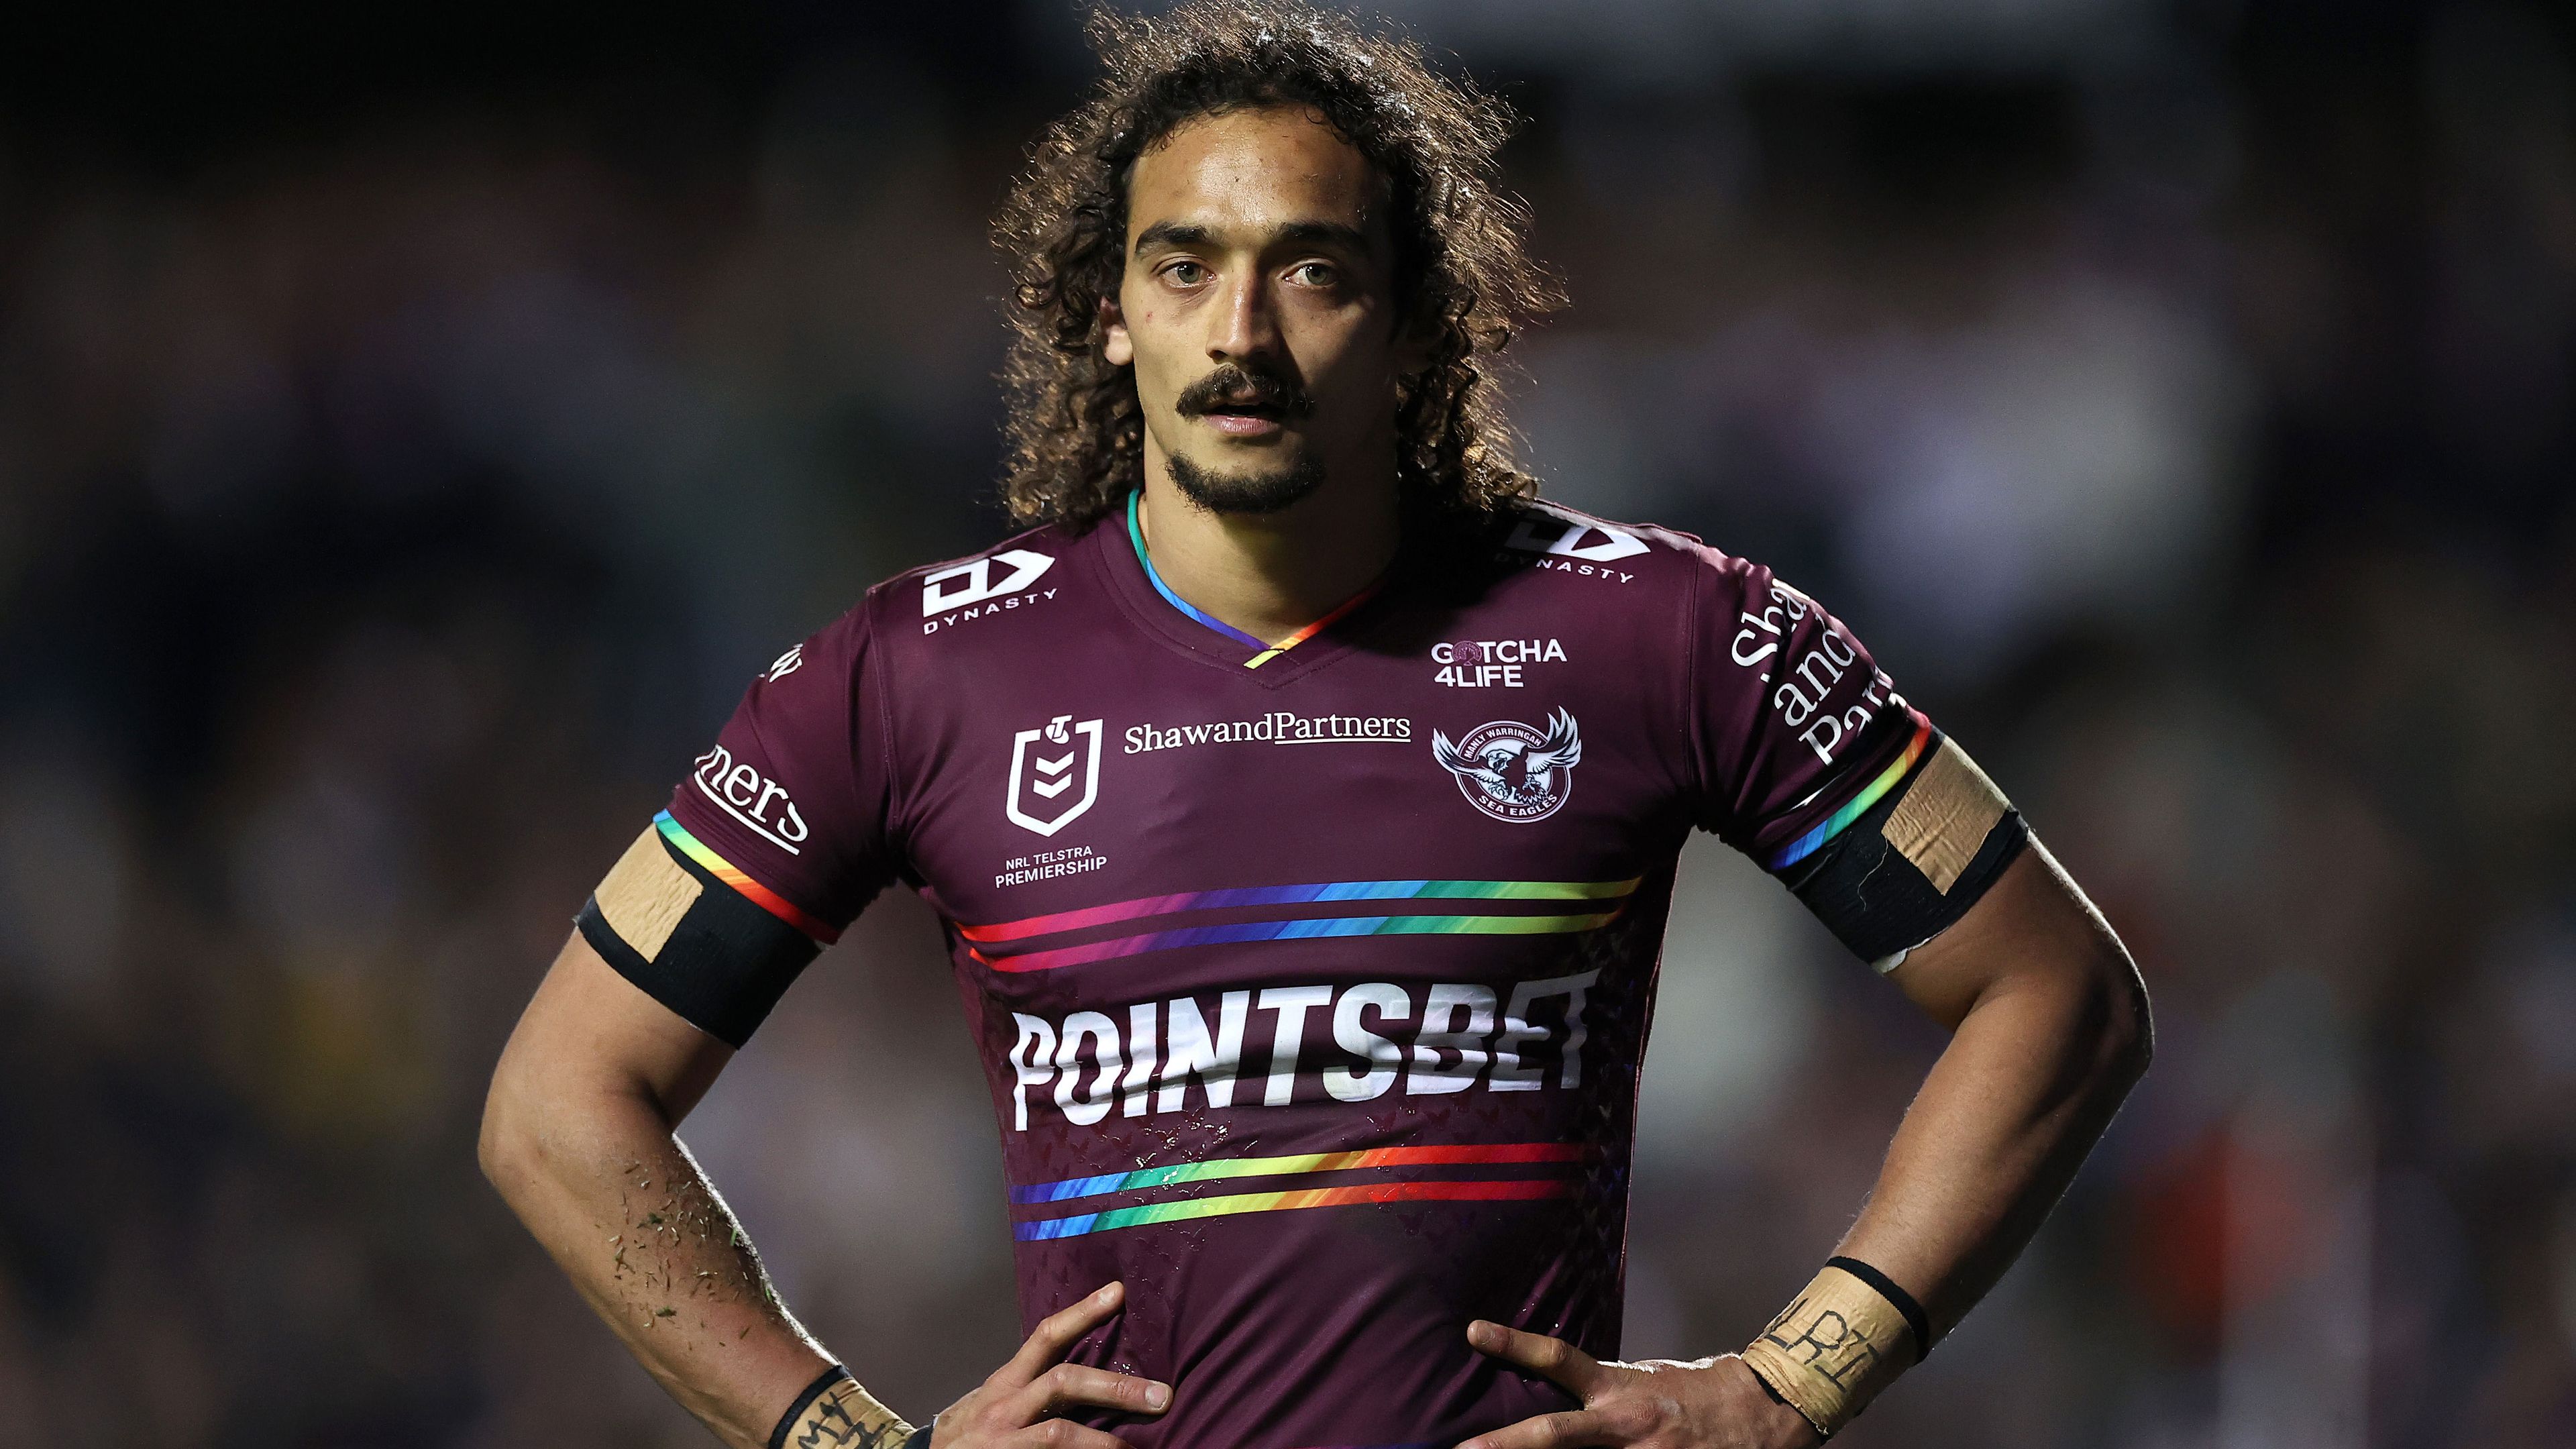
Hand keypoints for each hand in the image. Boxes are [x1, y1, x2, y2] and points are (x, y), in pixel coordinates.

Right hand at [930, 1282, 1171, 1448]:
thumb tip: (1097, 1375)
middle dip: (1115, 1387)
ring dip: (1105, 1442)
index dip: (1082, 1312)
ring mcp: (1005, 1442)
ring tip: (1139, 1447)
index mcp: (1007, 1383)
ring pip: (1059, 1434)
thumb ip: (1037, 1387)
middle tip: (1161, 1396)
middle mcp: (1005, 1408)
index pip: (1046, 1336)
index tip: (1118, 1293)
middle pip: (1063, 1383)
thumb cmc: (972, 1433)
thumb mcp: (999, 1401)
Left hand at [1459, 1322, 1819, 1448]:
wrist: (1763, 1414)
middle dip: (1503, 1446)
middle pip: (1552, 1436)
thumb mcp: (1642, 1379)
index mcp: (1617, 1393)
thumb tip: (1553, 1389)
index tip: (1473, 1331)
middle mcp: (1624, 1428)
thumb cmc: (1695, 1393)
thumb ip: (1599, 1391)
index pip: (1558, 1359)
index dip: (1514, 1344)